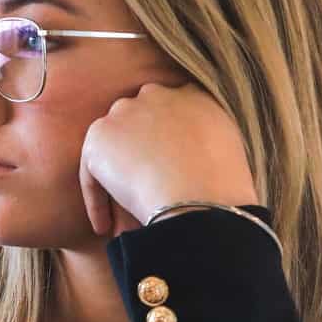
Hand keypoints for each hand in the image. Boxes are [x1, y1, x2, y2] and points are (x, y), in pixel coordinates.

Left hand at [78, 82, 259, 237]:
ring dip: (115, 178)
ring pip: (113, 146)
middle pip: (139, 121)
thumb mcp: (229, 153)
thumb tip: (194, 161)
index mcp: (194, 95)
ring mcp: (126, 111)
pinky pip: (91, 171)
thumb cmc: (224, 188)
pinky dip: (97, 201)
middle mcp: (158, 94)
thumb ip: (208, 144)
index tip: (167, 170)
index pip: (172, 111)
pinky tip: (106, 227)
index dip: (165, 143)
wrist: (200, 195)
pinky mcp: (100, 135)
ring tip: (120, 216)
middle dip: (137, 152)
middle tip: (142, 189)